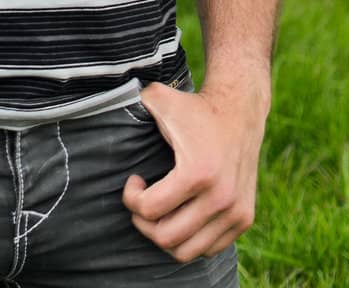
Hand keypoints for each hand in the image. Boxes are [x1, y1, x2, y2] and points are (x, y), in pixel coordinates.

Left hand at [121, 79, 267, 262]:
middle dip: (144, 223)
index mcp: (197, 173)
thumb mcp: (160, 98)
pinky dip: (190, 240)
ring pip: (188, 251)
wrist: (239, 110)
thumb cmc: (194, 107)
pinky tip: (181, 214)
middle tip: (142, 201)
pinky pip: (209, 249)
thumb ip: (132, 101)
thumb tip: (104, 101)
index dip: (131, 198)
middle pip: (167, 238)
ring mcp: (235, 212)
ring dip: (166, 237)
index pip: (150, 210)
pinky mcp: (244, 218)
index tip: (134, 181)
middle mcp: (220, 198)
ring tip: (160, 212)